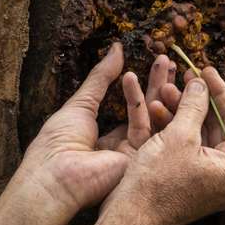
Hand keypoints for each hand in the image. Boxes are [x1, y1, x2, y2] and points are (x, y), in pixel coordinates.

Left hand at [13, 43, 181, 217]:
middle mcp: (121, 146)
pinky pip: (146, 129)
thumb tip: (116, 48)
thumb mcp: (81, 102)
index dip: (142, 85)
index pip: (130, 108)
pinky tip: (134, 79)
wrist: (56, 176)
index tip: (153, 63)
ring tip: (166, 63)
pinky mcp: (140, 160)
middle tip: (168, 60)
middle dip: (157, 84)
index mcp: (103, 135)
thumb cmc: (58, 141)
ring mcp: (133, 155)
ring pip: (152, 118)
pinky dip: (142, 104)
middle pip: (146, 111)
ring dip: (159, 90)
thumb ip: (101, 77)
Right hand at [101, 66, 224, 224]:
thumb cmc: (158, 180)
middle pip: (217, 126)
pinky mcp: (193, 181)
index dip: (219, 90)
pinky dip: (176, 129)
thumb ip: (195, 105)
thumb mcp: (179, 135)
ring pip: (200, 134)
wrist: (131, 214)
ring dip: (182, 111)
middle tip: (183, 77)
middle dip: (196, 100)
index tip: (204, 69)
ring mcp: (212, 180)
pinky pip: (189, 148)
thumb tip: (201, 82)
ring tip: (163, 90)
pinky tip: (158, 109)